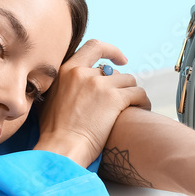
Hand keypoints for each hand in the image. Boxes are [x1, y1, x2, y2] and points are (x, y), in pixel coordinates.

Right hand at [34, 39, 150, 166]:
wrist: (61, 148)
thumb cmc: (55, 132)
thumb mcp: (51, 99)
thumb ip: (65, 86)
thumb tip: (75, 87)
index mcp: (67, 70)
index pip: (94, 47)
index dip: (111, 51)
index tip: (121, 60)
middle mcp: (83, 73)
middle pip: (114, 70)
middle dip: (121, 84)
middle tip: (125, 98)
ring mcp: (99, 85)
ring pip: (128, 81)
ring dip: (132, 94)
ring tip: (134, 108)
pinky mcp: (114, 98)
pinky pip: (138, 93)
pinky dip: (143, 101)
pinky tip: (142, 110)